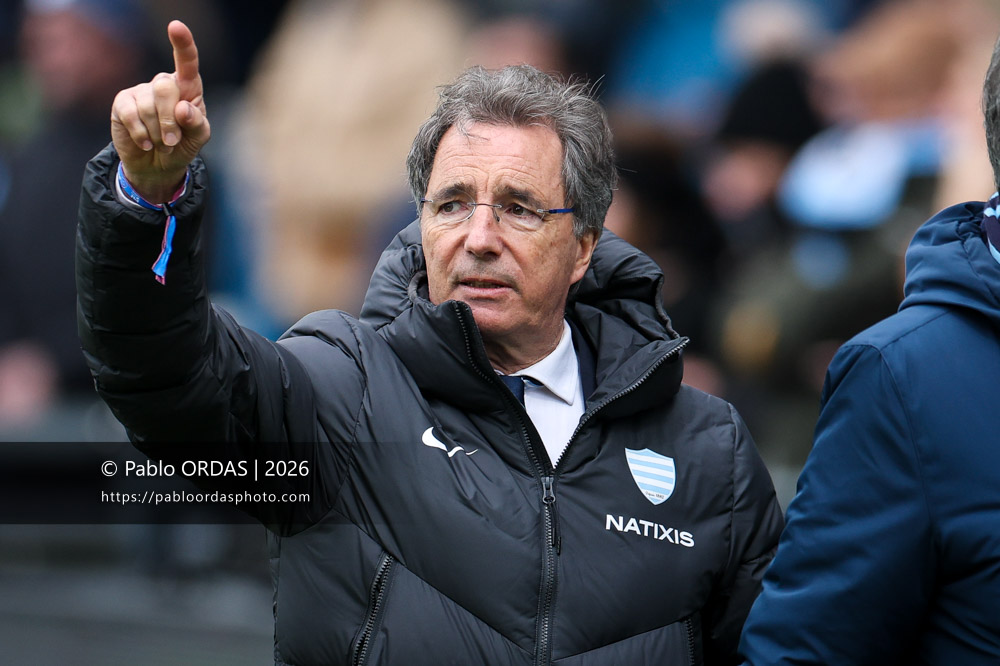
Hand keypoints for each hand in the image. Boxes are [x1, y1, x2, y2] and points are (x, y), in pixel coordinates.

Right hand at [111, 20, 209, 201]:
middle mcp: (164, 84)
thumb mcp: (198, 138)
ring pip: (148, 106)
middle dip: (170, 121)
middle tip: (172, 141)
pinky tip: (146, 142)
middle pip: (165, 88)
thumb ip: (197, 123)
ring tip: (161, 144)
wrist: (158, 166)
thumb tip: (182, 109)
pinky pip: (131, 115)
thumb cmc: (182, 145)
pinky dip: (142, 134)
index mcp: (188, 87)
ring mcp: (141, 92)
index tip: (176, 26)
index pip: (187, 62)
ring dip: (157, 133)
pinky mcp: (122, 103)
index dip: (183, 44)